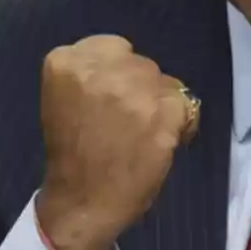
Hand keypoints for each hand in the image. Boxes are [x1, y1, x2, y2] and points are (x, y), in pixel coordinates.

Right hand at [35, 35, 195, 249]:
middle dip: (139, 87)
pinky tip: (161, 141)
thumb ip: (91, 74)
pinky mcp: (162, 116)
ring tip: (143, 132)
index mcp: (67, 62)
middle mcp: (102, 70)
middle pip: (141, 63)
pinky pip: (184, 105)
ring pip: (165, 82)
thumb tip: (129, 65)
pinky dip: (179, 122)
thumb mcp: (66, 97)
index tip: (112, 95)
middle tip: (127, 119)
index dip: (118, 72)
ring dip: (160, 103)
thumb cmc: (71, 152)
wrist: (81, 202)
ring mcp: (134, 92)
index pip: (113, 47)